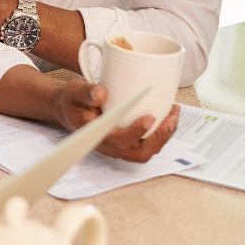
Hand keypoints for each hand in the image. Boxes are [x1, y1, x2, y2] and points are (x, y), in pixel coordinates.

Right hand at [56, 79, 179, 162]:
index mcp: (96, 136)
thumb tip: (101, 93)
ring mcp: (120, 146)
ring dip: (164, 136)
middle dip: (159, 138)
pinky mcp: (129, 142)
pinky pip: (148, 144)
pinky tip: (168, 116)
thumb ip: (85, 92)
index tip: (149, 118)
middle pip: (138, 153)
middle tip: (170, 118)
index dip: (135, 133)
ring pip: (146, 151)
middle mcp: (110, 146)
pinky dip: (162, 133)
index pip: (117, 141)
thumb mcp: (74, 91)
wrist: (71, 109)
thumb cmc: (74, 102)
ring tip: (173, 115)